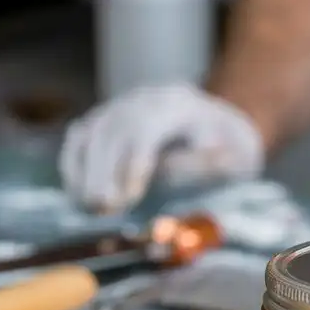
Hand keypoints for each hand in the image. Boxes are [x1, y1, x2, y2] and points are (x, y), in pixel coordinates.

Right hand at [59, 83, 264, 212]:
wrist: (221, 129)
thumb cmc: (230, 149)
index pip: (145, 127)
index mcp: (178, 104)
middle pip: (113, 129)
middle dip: (104, 172)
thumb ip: (205, 164)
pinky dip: (74, 166)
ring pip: (91, 132)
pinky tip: (76, 195)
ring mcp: (122, 107)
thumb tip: (167, 174)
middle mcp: (144, 99)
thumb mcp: (235, 157)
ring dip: (85, 172)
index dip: (132, 162)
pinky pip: (81, 138)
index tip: (127, 199)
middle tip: (100, 210)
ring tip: (87, 208)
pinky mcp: (107, 122)